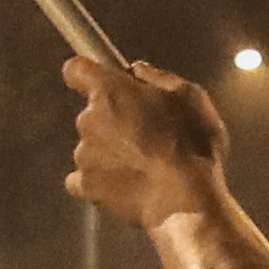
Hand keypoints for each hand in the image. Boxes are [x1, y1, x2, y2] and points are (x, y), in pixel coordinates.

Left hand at [64, 56, 231, 228]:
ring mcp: (84, 154)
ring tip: (145, 164)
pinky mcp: (86, 185)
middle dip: (113, 120)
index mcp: (110, 90)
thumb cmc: (192, 144)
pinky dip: (100, 179)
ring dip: (111, 151)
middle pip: (92, 114)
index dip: (88, 74)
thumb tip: (138, 70)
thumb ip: (158, 77)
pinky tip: (126, 183)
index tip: (102, 82)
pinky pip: (84, 178)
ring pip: (92, 146)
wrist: (185, 200)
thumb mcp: (190, 96)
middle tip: (146, 132)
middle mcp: (88, 119)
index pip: (77, 69)